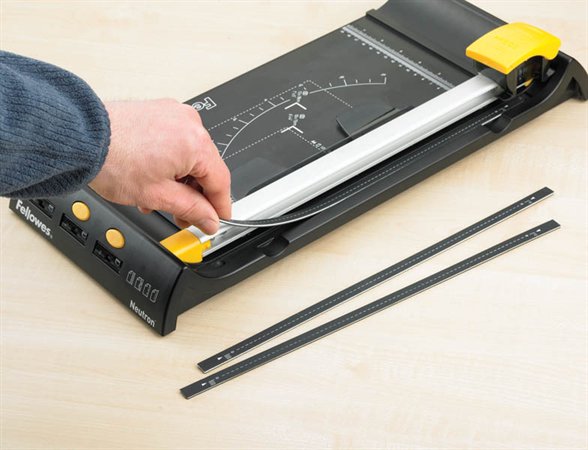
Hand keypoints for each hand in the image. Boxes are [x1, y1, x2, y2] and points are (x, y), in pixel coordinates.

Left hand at [90, 99, 230, 233]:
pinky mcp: (161, 112)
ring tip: (160, 200)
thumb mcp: (158, 196)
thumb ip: (192, 209)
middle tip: (185, 217)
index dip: (220, 206)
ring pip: (191, 156)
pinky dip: (171, 162)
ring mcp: (175, 114)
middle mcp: (189, 123)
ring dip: (181, 180)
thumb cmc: (112, 160)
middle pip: (206, 168)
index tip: (218, 220)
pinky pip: (177, 142)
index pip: (221, 181)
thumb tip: (209, 219)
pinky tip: (155, 179)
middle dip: (196, 195)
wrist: (80, 139)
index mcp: (196, 142)